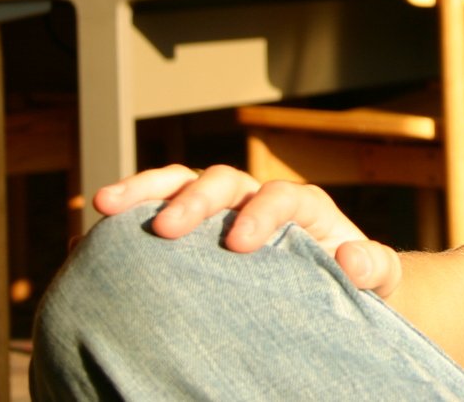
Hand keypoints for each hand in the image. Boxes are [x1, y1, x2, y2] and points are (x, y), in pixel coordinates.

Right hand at [93, 164, 404, 297]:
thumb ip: (372, 266)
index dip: (260, 212)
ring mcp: (220, 208)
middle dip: (193, 198)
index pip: (279, 195)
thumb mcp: (373, 277)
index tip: (239, 243)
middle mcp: (256, 197)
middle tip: (165, 228)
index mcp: (302, 205)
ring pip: (180, 182)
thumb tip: (351, 259)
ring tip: (104, 206)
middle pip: (222, 180)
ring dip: (143, 189)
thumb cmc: (350, 279)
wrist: (333, 284)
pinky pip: (155, 207)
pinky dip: (126, 213)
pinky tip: (90, 231)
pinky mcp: (192, 227)